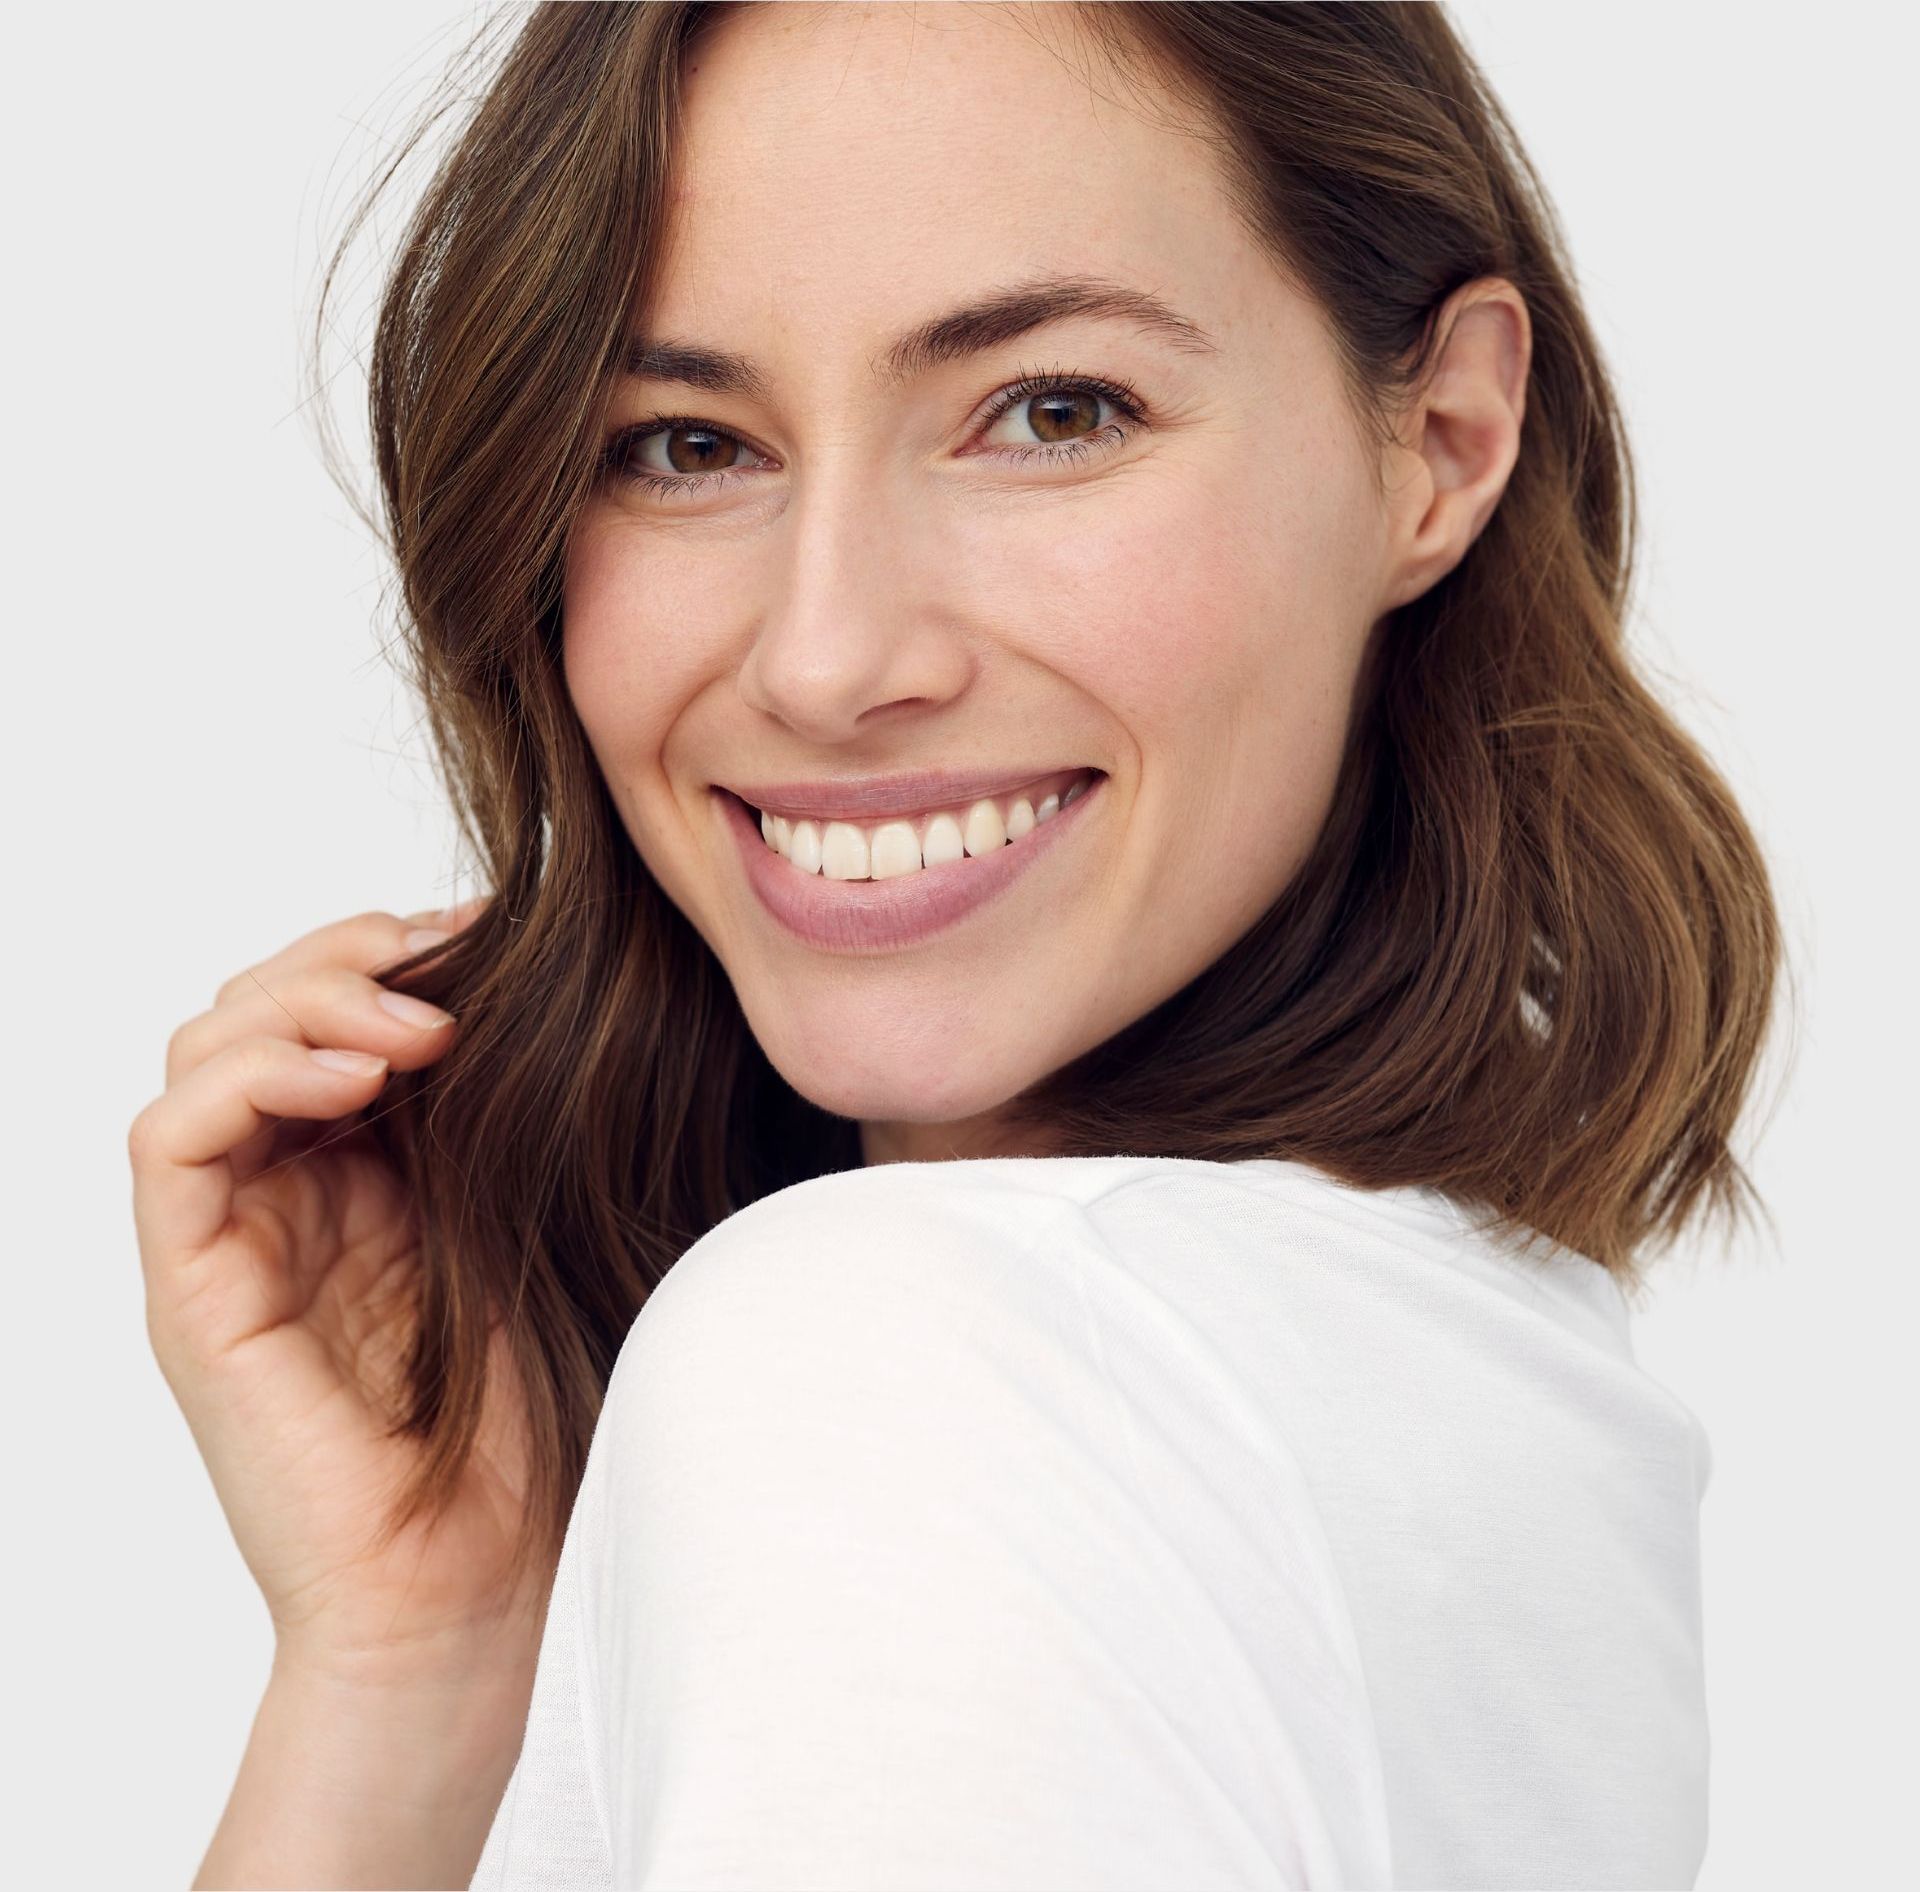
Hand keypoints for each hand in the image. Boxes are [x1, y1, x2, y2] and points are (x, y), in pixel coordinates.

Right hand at [130, 899, 545, 1682]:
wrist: (477, 1580)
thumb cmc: (526, 1418)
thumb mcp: (530, 1221)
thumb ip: (500, 1113)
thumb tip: (528, 977)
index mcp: (366, 1172)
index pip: (333, 1010)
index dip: (397, 950)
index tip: (496, 930)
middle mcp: (285, 1193)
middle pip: (260, 1007)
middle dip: (349, 955)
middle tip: (453, 958)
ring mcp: (232, 1238)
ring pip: (207, 1049)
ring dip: (306, 1000)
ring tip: (419, 1023)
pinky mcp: (193, 1289)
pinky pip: (171, 1139)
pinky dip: (252, 1076)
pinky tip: (358, 1075)